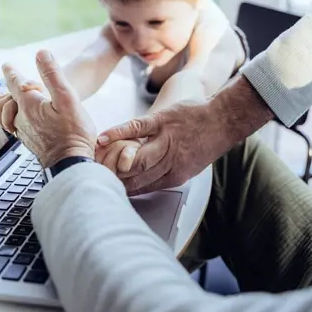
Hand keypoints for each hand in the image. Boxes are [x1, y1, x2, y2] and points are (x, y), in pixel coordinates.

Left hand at [0, 50, 95, 167]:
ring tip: (0, 98)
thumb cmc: (73, 132)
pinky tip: (14, 119)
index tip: (7, 65)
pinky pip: (12, 126)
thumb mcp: (67, 98)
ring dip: (3, 104)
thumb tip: (41, 53)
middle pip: (5, 98)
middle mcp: (21, 117)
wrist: (71, 163)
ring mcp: (24, 130)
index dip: (11, 72)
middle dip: (6, 88)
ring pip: (5, 114)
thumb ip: (53, 75)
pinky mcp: (29, 141)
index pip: (15, 82)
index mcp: (29, 103)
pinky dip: (8, 117)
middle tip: (10, 80)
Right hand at [97, 76, 273, 194]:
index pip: (139, 188)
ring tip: (90, 161)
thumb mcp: (187, 167)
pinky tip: (102, 139)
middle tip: (88, 177)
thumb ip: (162, 174)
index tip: (101, 190)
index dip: (119, 190)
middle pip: (132, 176)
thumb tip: (139, 183)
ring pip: (133, 156)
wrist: (224, 121)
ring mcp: (165, 140)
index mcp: (173, 176)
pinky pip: (136, 128)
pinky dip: (118, 133)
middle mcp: (167, 162)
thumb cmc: (205, 143)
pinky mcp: (163, 121)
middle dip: (110, 179)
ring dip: (110, 160)